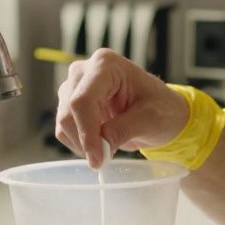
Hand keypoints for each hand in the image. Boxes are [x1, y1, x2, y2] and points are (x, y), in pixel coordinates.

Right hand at [55, 49, 188, 168]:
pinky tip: (100, 140)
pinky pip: (64, 129)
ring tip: (109, 145)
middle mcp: (84, 70)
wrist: (160, 109)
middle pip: (69, 111)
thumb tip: (100, 148)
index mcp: (106, 65)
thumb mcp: (149, 119)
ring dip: (82, 143)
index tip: (98, 158)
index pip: (83, 100)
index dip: (87, 132)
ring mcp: (74, 86)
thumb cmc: (161, 107)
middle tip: (105, 159)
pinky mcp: (69, 102)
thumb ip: (123, 130)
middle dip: (85, 140)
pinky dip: (79, 143)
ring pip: (63, 122)